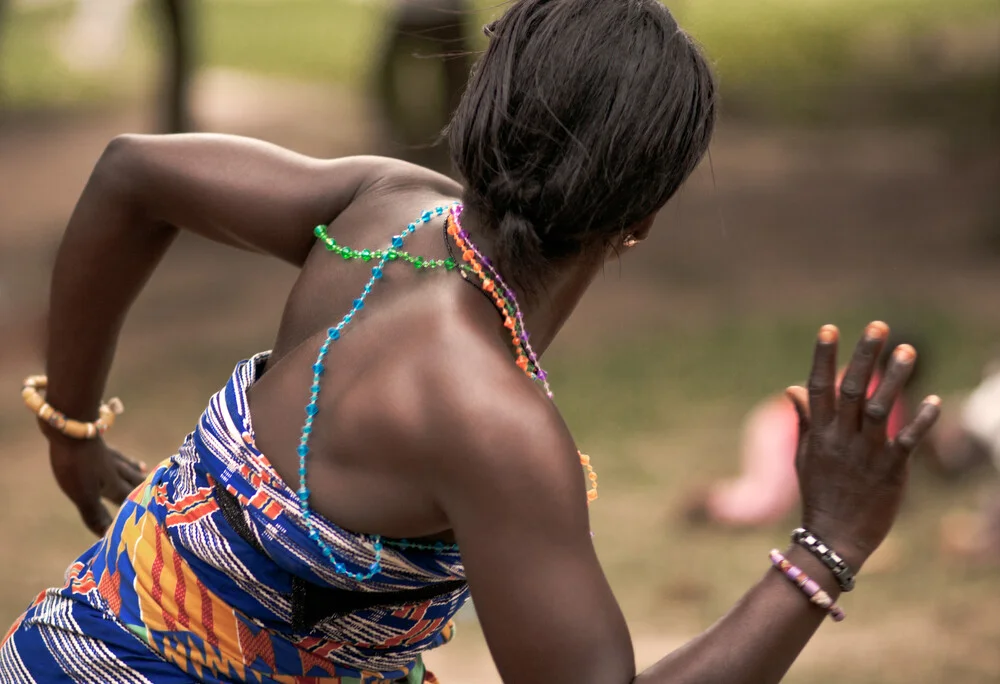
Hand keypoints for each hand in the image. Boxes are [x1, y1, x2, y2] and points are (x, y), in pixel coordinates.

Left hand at [44, 428, 147, 536]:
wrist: (70, 429)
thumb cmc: (76, 465)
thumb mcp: (83, 495)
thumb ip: (96, 515)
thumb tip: (108, 536)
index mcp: (116, 485)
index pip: (132, 502)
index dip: (141, 511)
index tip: (152, 519)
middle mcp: (118, 471)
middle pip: (135, 483)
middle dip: (145, 491)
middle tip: (156, 497)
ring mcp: (110, 456)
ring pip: (129, 467)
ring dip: (137, 473)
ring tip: (145, 473)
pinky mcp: (100, 445)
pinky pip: (118, 455)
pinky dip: (124, 458)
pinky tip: (120, 456)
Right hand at [784, 322, 940, 570]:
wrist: (834, 538)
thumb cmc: (819, 494)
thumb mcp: (805, 455)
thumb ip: (806, 419)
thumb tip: (793, 387)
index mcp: (819, 433)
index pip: (819, 387)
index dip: (823, 357)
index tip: (829, 329)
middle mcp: (841, 438)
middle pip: (852, 389)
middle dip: (864, 356)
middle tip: (879, 326)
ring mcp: (866, 454)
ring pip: (880, 409)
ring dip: (894, 379)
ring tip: (908, 350)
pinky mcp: (891, 471)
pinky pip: (906, 442)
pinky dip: (920, 422)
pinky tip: (933, 401)